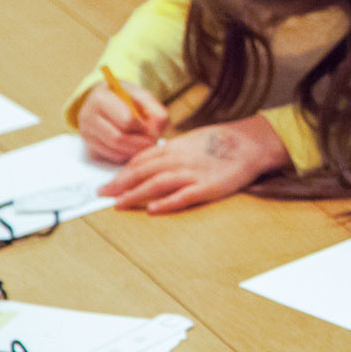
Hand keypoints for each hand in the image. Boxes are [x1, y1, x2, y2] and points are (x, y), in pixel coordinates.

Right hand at [78, 81, 168, 163]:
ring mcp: (86, 134)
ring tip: (144, 144)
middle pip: (118, 139)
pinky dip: (126, 156)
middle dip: (140, 144)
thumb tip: (154, 134)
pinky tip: (133, 148)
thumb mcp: (144, 97)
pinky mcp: (89, 149)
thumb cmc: (128, 99)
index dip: (142, 126)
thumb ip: (155, 111)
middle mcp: (87, 116)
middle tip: (152, 142)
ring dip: (134, 152)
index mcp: (100, 98)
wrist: (109, 102)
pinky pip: (111, 159)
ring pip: (114, 152)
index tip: (149, 126)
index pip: (126, 120)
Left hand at [97, 116, 287, 212]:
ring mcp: (192, 174)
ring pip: (157, 184)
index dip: (122, 172)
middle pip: (142, 172)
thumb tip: (150, 161)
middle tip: (102, 194)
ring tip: (119, 204)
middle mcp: (178, 160)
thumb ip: (170, 152)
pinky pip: (183, 196)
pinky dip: (166, 203)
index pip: (140, 161)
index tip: (108, 183)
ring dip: (135, 194)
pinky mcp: (206, 187)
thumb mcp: (190, 141)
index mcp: (174, 148)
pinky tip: (152, 209)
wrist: (248, 144)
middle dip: (120, 184)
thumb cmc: (220, 142)